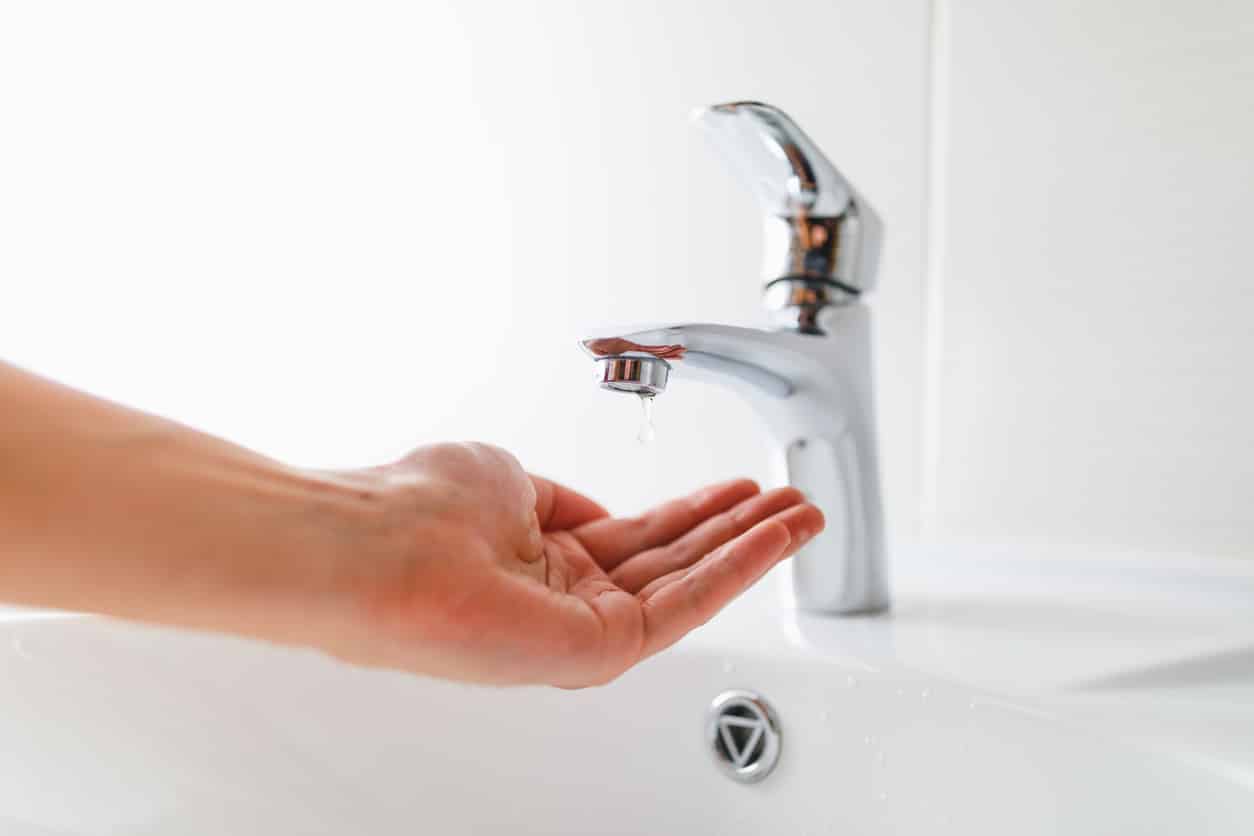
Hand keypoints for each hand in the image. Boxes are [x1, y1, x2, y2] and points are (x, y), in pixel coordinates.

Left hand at [330, 443, 823, 687]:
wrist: (376, 549)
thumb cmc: (418, 508)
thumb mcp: (506, 478)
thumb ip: (560, 499)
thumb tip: (598, 511)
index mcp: (543, 558)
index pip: (638, 536)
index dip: (695, 511)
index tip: (739, 490)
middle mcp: (566, 597)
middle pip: (675, 561)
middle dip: (739, 530)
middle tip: (793, 503)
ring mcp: (583, 627)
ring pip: (689, 586)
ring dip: (752, 549)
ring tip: (803, 516)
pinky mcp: (596, 649)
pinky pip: (681, 608)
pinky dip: (733, 569)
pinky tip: (771, 538)